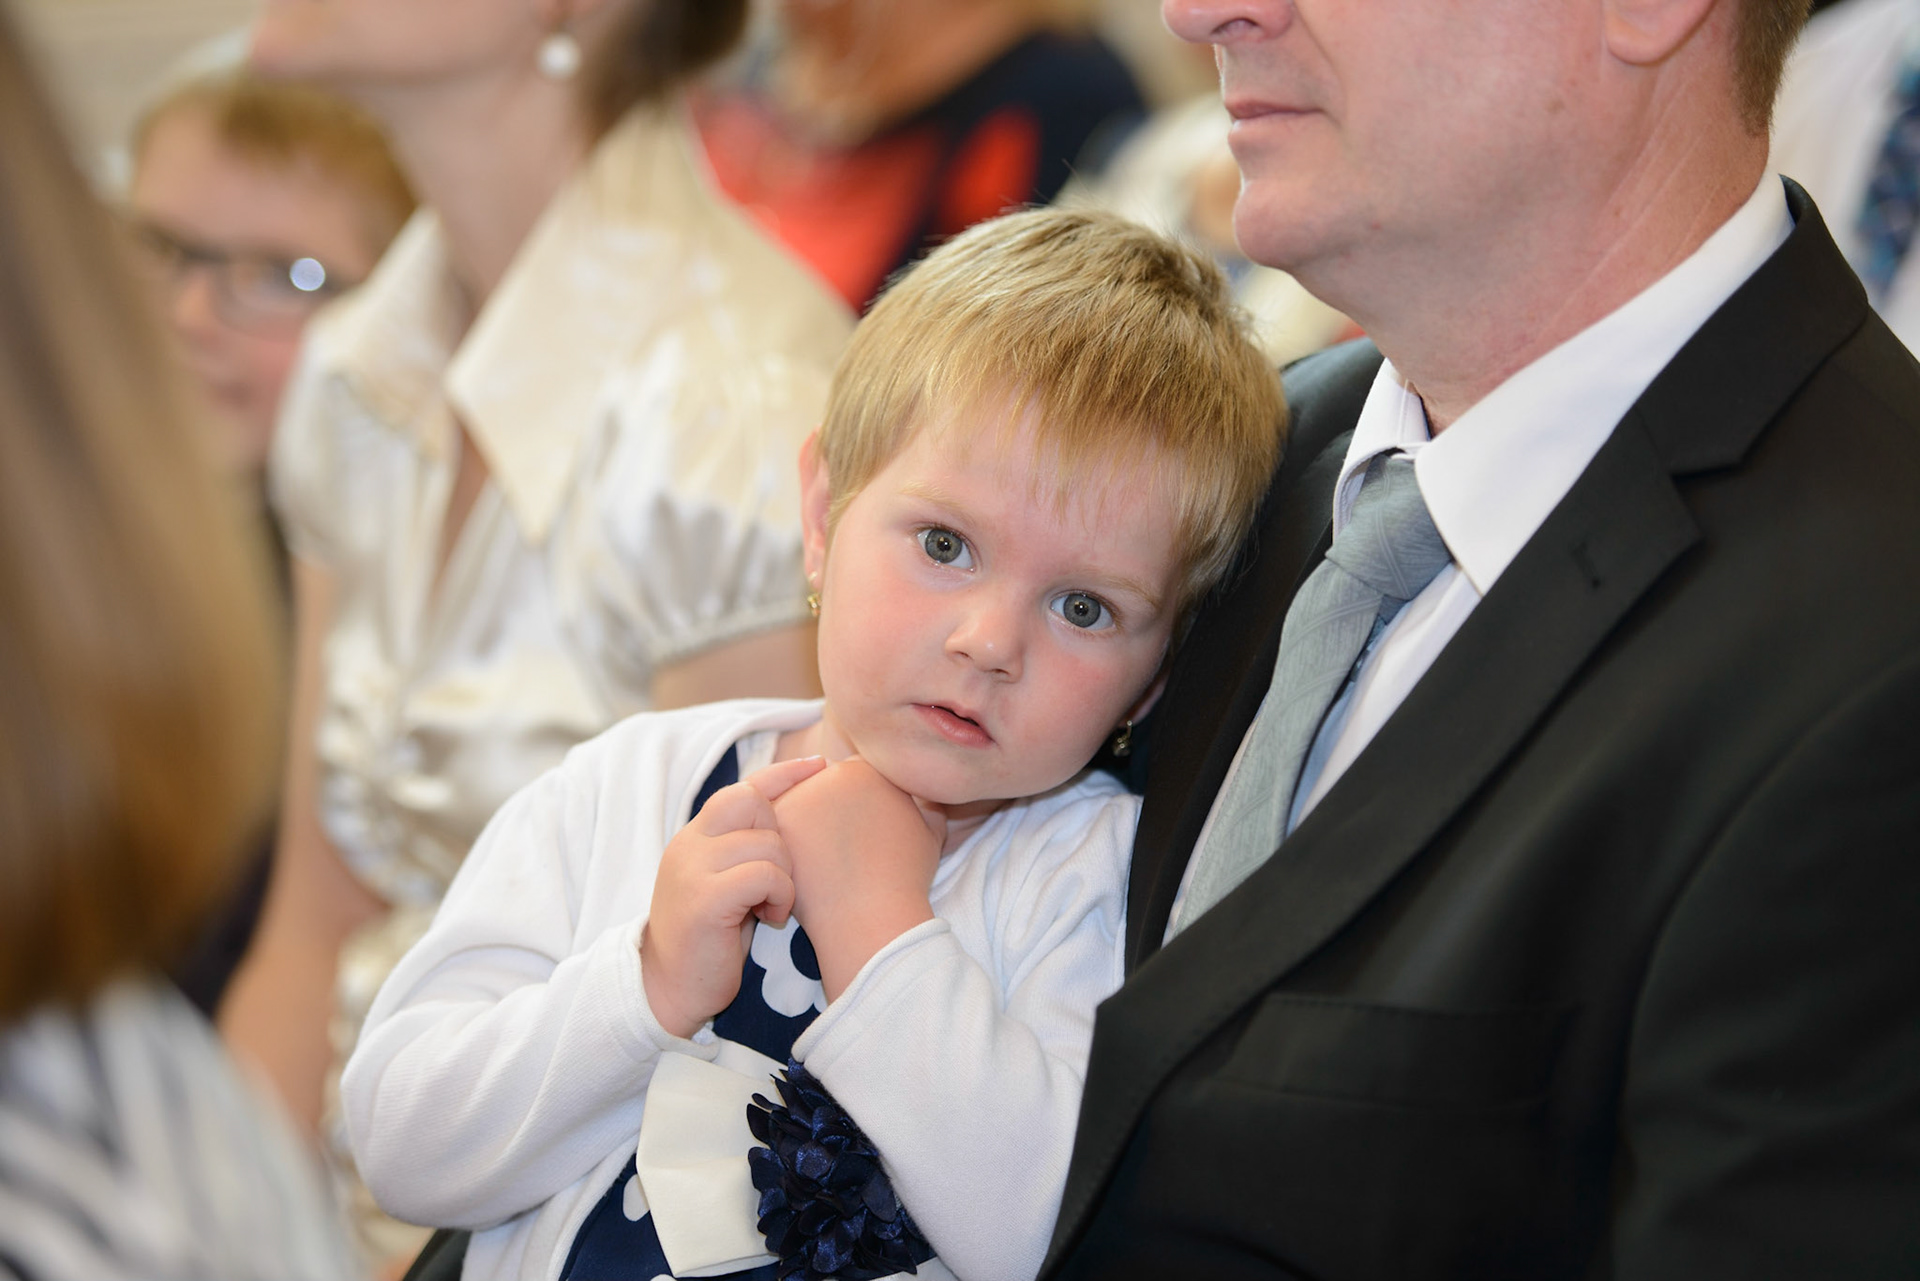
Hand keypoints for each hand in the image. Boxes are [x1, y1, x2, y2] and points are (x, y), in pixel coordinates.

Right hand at [641, 755, 826, 1037]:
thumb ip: (748, 850)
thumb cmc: (711, 939)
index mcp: (696, 836)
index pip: (742, 787)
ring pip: (767, 843)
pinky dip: (779, 895)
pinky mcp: (704, 898)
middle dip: (780, 836)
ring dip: (784, 877)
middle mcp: (690, 843)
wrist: (669, 990)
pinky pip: (764, 875)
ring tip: (773, 906)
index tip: (819, 765)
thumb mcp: (728, 883)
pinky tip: (770, 918)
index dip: (784, 773)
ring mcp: (692, 868)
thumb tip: (800, 818)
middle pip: (754, 803)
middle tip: (777, 878)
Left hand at [772, 757, 943, 999]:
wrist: (871, 915)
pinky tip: (802, 869)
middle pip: (821, 786)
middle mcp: (831, 774)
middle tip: (836, 851)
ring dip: (802, 827)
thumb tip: (922, 802)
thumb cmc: (904, 879)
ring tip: (821, 863)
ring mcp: (800, 797)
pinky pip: (776, 829)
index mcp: (868, 770)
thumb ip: (924, 808)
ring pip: (796, 805)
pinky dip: (786, 847)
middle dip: (826, 814)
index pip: (854, 778)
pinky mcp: (775, 824)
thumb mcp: (930, 834)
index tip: (857, 837)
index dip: (855, 808)